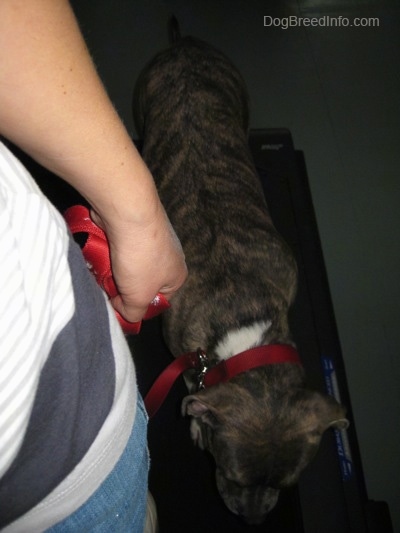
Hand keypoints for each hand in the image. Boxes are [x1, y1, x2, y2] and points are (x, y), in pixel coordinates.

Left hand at [92, 202, 186, 322]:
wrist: (129, 211)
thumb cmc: (140, 257)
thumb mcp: (138, 297)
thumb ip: (133, 312)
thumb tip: (124, 310)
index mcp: (177, 275)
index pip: (158, 301)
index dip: (137, 305)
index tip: (120, 304)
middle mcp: (170, 256)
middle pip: (142, 281)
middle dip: (123, 285)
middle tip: (109, 285)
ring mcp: (154, 238)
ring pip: (129, 264)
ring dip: (114, 268)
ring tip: (103, 266)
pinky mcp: (137, 226)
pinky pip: (122, 246)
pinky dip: (111, 250)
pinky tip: (102, 249)